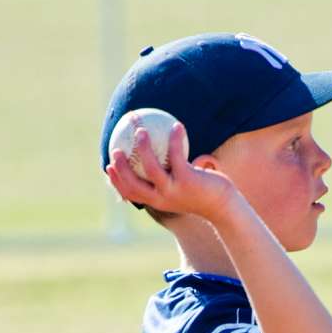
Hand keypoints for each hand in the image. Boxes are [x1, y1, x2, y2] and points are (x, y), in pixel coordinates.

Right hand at [103, 120, 238, 220]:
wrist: (223, 206)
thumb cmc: (201, 194)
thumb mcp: (181, 188)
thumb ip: (168, 178)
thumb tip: (158, 159)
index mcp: (157, 201)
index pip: (130, 193)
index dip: (116, 181)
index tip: (108, 166)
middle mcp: (162, 198)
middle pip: (133, 183)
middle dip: (121, 167)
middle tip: (116, 148)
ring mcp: (174, 190)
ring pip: (151, 168)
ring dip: (143, 148)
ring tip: (141, 131)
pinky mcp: (188, 180)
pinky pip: (176, 156)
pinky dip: (174, 140)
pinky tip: (176, 126)